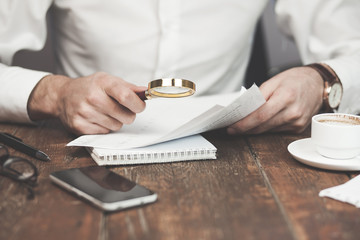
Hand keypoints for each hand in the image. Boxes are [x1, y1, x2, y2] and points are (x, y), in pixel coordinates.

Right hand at [27, 72, 146, 134]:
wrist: (62, 95)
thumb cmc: (90, 87)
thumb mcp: (108, 80)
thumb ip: (128, 87)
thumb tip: (145, 93)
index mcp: (103, 83)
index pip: (126, 97)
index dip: (138, 105)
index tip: (140, 106)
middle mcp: (93, 98)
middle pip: (126, 116)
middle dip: (128, 115)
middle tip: (121, 110)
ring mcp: (85, 113)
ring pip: (117, 126)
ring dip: (116, 121)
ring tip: (106, 113)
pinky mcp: (80, 126)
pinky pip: (105, 133)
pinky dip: (104, 127)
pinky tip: (97, 118)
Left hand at [227, 66, 323, 133]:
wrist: (318, 84)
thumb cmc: (295, 80)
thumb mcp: (274, 81)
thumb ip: (258, 96)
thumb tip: (243, 110)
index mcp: (286, 97)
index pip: (260, 115)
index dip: (244, 124)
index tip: (232, 127)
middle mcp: (293, 112)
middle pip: (263, 126)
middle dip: (245, 128)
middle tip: (232, 129)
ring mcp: (297, 122)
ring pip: (268, 130)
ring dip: (254, 129)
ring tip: (241, 126)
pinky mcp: (298, 128)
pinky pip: (276, 130)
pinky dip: (266, 128)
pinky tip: (258, 125)